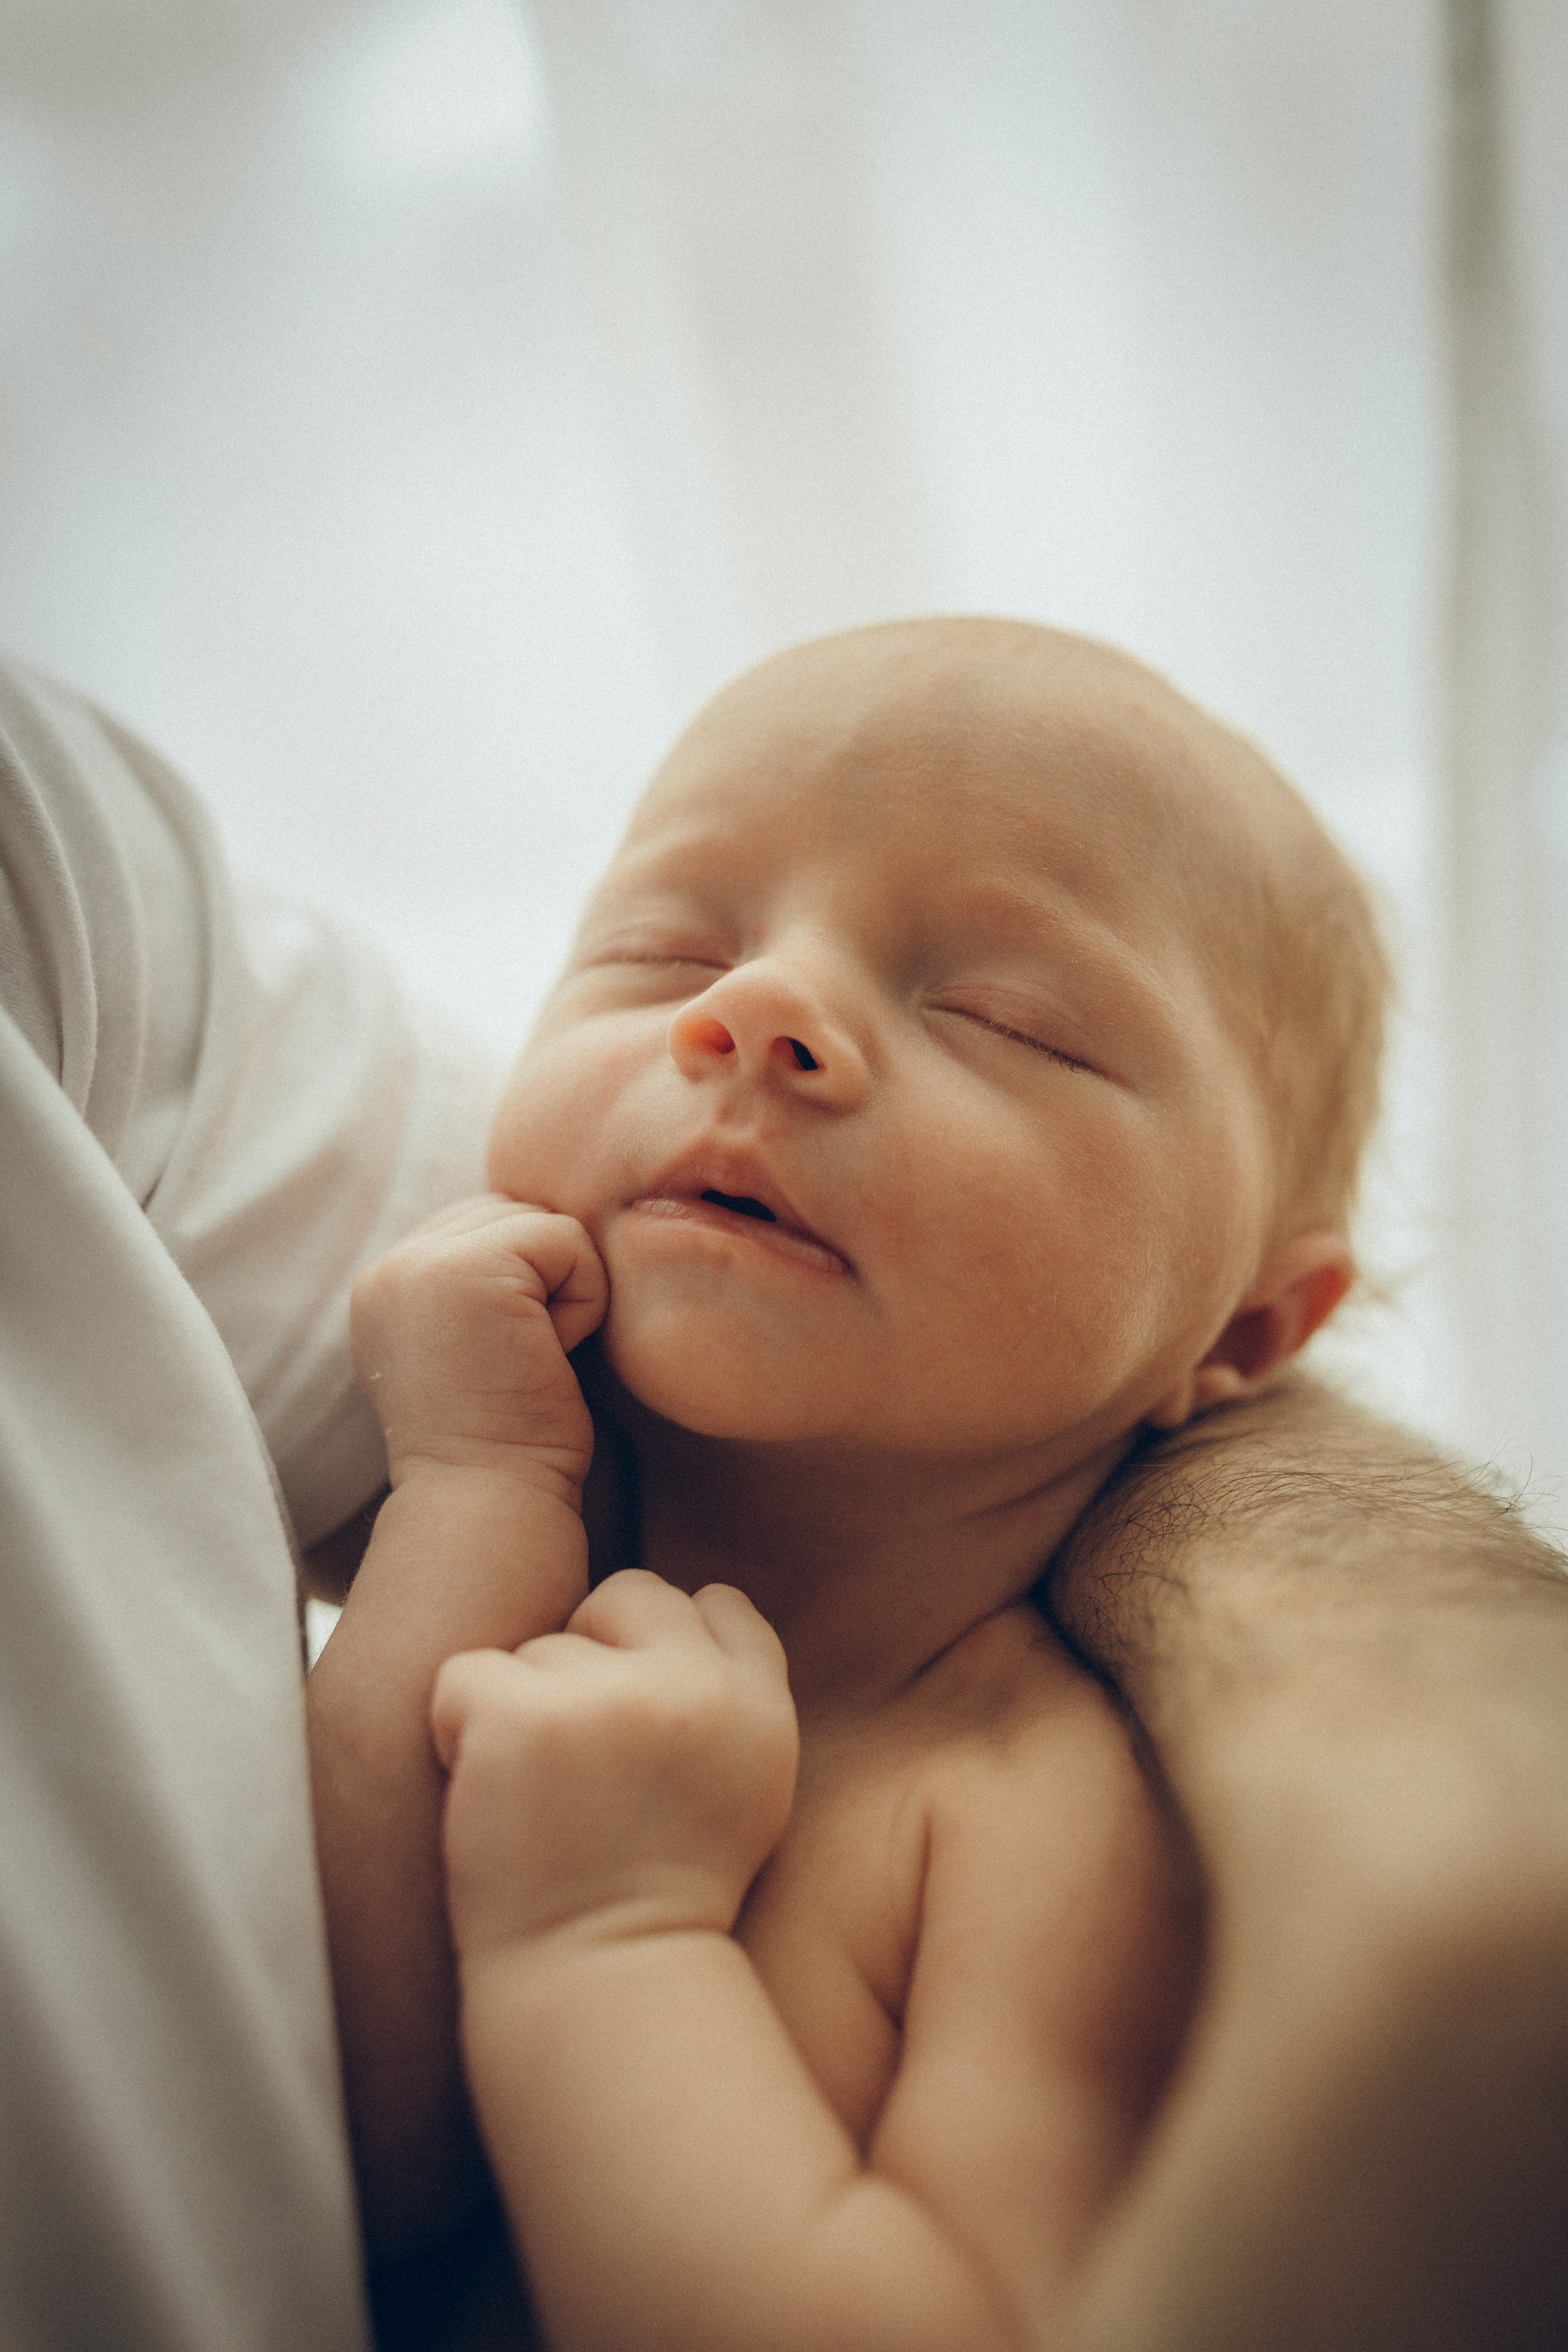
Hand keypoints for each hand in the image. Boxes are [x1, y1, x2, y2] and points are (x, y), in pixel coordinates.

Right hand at [351, 1195, 607, 1498]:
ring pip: (538, 1221)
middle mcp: (389, 1267)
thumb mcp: (473, 1350)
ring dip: (561, 1289)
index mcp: (383, 1287)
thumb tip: (535, 1232)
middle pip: (508, 1213)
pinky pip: (566, 1239)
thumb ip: (478, 1286)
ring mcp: (421, 1263)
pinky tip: (549, 1353)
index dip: (522, 1287)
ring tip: (531, 1356)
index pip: (478, 1226)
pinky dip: (581, 1299)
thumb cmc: (505, 1442)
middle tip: (522, 1360)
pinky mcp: (471, 1269)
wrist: (490, 1501)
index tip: (506, 1360)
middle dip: (541, 1281)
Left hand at [432, 1570, 799, 1966]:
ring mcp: (609, 1699)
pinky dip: (459, 1730)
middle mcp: (696, 1691)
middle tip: (578, 1753)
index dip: (666, 1644)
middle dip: (592, 1652)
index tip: (641, 1709)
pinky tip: (489, 1796)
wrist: (594, 1985)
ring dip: (525, 1709)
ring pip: (540, 1647)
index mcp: (760, 1709)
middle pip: (628, 1596)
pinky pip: (466, 1676)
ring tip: (544, 1802)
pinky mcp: (522, 1718)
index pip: (719, 1606)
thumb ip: (725, 1700)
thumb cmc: (656, 1898)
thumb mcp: (744, 1792)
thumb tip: (688, 1608)